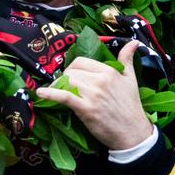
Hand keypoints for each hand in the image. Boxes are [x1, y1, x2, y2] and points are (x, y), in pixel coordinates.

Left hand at [35, 41, 153, 150]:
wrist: (133, 132)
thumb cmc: (131, 106)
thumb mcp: (131, 79)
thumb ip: (127, 59)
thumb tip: (134, 42)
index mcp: (109, 71)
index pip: (81, 61)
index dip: (72, 68)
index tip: (71, 76)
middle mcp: (100, 80)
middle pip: (71, 72)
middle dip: (64, 78)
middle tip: (63, 87)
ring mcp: (92, 95)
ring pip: (66, 82)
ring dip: (57, 87)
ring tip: (54, 92)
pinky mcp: (86, 109)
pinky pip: (64, 97)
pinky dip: (50, 94)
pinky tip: (40, 93)